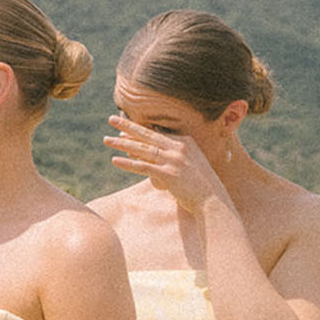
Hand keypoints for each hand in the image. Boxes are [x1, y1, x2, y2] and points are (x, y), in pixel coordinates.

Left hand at [105, 116, 227, 213]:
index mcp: (185, 141)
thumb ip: (177, 158)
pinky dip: (128, 164)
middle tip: (111, 119)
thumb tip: (160, 159)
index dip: (138, 131)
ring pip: (142, 149)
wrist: (213, 201)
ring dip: (122, 144)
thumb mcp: (192, 165)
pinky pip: (143, 167)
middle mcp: (179, 147)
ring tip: (106, 140)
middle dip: (127, 126)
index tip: (123, 128)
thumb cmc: (202, 186)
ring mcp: (174, 160)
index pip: (157, 133)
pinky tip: (115, 160)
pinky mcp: (168, 174)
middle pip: (147, 134)